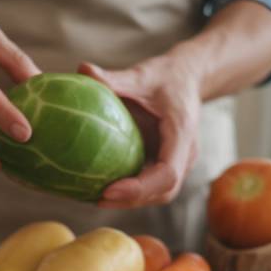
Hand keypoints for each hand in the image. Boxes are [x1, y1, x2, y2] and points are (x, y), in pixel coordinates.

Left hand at [78, 55, 203, 207]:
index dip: (139, 188)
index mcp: (182, 134)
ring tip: (94, 197)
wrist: (188, 77)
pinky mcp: (167, 163)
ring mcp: (179, 162)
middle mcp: (185, 154)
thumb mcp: (141, 75)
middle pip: (163, 191)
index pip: (167, 173)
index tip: (109, 190)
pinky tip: (101, 187)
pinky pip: (152, 186)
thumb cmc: (165, 76)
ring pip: (159, 193)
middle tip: (96, 198)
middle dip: (131, 200)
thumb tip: (82, 69)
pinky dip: (130, 192)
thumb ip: (114, 78)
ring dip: (130, 201)